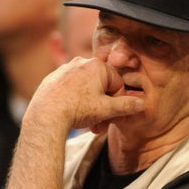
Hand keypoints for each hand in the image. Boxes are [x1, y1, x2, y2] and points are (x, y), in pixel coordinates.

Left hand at [27, 56, 144, 133]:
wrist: (45, 115)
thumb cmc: (78, 109)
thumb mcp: (107, 110)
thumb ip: (126, 105)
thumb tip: (143, 103)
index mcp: (97, 65)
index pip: (117, 84)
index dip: (119, 103)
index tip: (114, 117)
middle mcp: (81, 62)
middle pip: (101, 87)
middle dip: (104, 108)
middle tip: (101, 126)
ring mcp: (65, 69)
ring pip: (86, 89)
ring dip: (91, 107)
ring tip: (88, 124)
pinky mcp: (52, 79)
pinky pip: (71, 90)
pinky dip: (75, 102)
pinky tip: (72, 116)